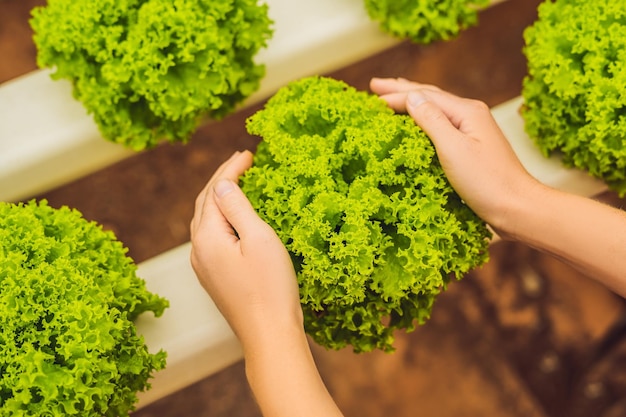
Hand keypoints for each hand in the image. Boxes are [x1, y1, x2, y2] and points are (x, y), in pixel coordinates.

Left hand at [189, 151, 302, 352]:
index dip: (230, 169)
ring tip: (238, 182)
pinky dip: (223, 219)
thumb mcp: (258, 238)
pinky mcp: (215, 278)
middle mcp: (198, 250)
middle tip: (243, 161)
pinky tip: (235, 219)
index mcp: (206, 237)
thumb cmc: (269, 287)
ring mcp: (204, 266)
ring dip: (221, 198)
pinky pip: (213, 237)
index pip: (214, 191)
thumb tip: (222, 183)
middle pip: (205, 204)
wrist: (269, 334)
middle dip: (222, 179)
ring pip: (207, 221)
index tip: (248, 153)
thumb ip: (237, 206)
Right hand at [370, 77, 539, 236]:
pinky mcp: (472, 147)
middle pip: (430, 96)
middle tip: (375, 85)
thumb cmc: (487, 182)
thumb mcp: (453, 149)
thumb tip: (411, 97)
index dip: (396, 96)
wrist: (516, 207)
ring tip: (394, 96)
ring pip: (435, 109)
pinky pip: (441, 125)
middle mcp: (471, 115)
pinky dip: (423, 119)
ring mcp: (473, 130)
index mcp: (467, 111)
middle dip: (401, 90)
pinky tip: (418, 123)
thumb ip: (431, 120)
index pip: (424, 96)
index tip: (371, 98)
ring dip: (412, 102)